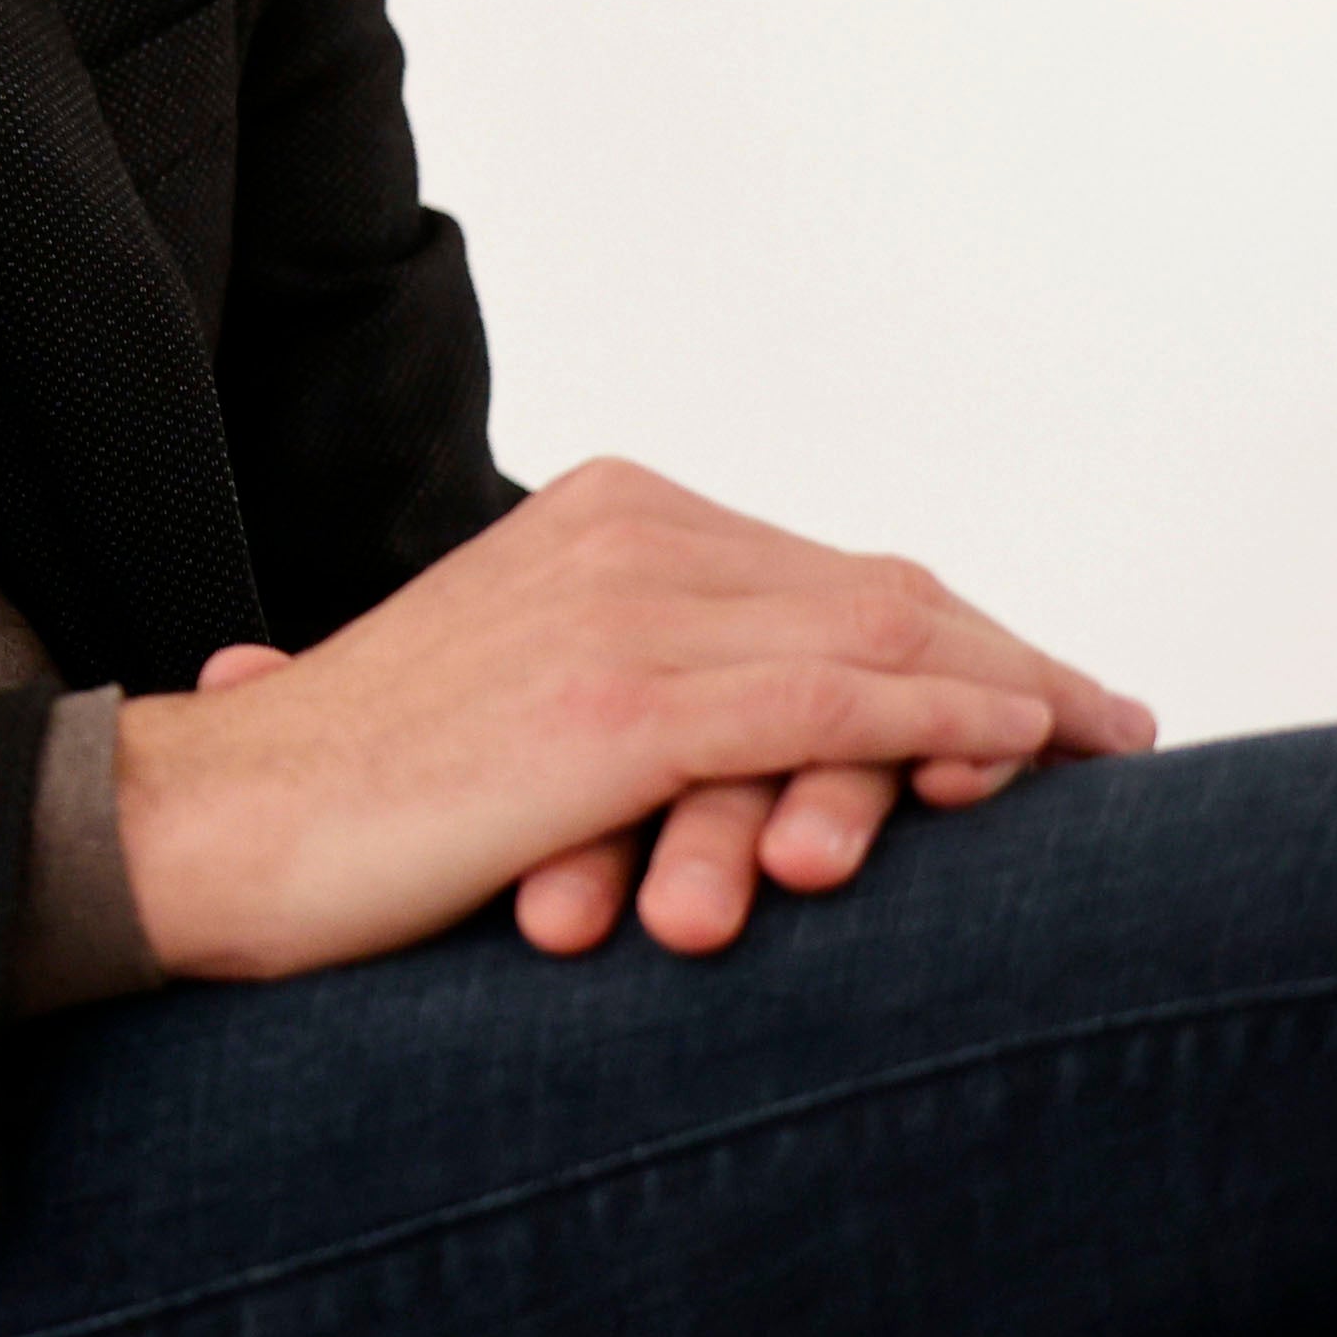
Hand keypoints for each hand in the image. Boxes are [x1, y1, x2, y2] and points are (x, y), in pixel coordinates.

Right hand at [116, 459, 1152, 981]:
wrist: (225, 823)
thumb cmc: (355, 785)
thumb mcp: (511, 690)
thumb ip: (615, 665)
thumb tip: (709, 720)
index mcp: (593, 514)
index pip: (818, 566)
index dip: (947, 627)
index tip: (1039, 689)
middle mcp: (620, 531)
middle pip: (869, 590)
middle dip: (1002, 657)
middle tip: (1110, 723)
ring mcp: (623, 610)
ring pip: (873, 641)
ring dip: (1007, 694)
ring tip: (1100, 747)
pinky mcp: (622, 706)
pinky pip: (828, 703)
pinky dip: (945, 722)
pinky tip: (1023, 753)